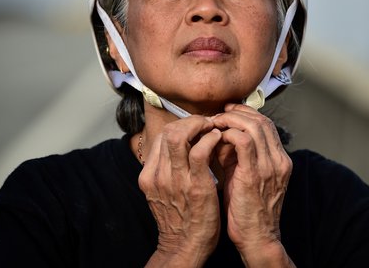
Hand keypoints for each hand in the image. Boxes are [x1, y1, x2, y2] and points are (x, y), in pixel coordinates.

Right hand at [139, 116, 222, 266]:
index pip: (161, 136)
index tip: (196, 127)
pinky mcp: (196, 186)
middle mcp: (159, 175)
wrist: (185, 247)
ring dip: (199, 126)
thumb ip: (167, 169)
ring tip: (213, 128)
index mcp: (150, 175)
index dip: (180, 125)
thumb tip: (180, 146)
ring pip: (179, 136)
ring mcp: (176, 180)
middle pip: (167, 131)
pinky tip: (218, 139)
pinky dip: (210, 139)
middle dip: (189, 121)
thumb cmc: (181, 218)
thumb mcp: (165, 191)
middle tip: (206, 123)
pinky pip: (200, 152)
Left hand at [212, 104, 293, 265]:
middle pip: (262, 121)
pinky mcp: (255, 174)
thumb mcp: (247, 178)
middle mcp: (279, 160)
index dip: (247, 114)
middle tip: (219, 112)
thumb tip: (219, 138)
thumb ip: (238, 157)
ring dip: (232, 120)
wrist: (257, 238)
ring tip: (216, 122)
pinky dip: (229, 134)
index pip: (267, 125)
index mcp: (279, 160)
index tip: (229, 111)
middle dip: (239, 112)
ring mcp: (269, 166)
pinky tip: (217, 138)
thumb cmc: (247, 211)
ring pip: (254, 126)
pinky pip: (243, 141)